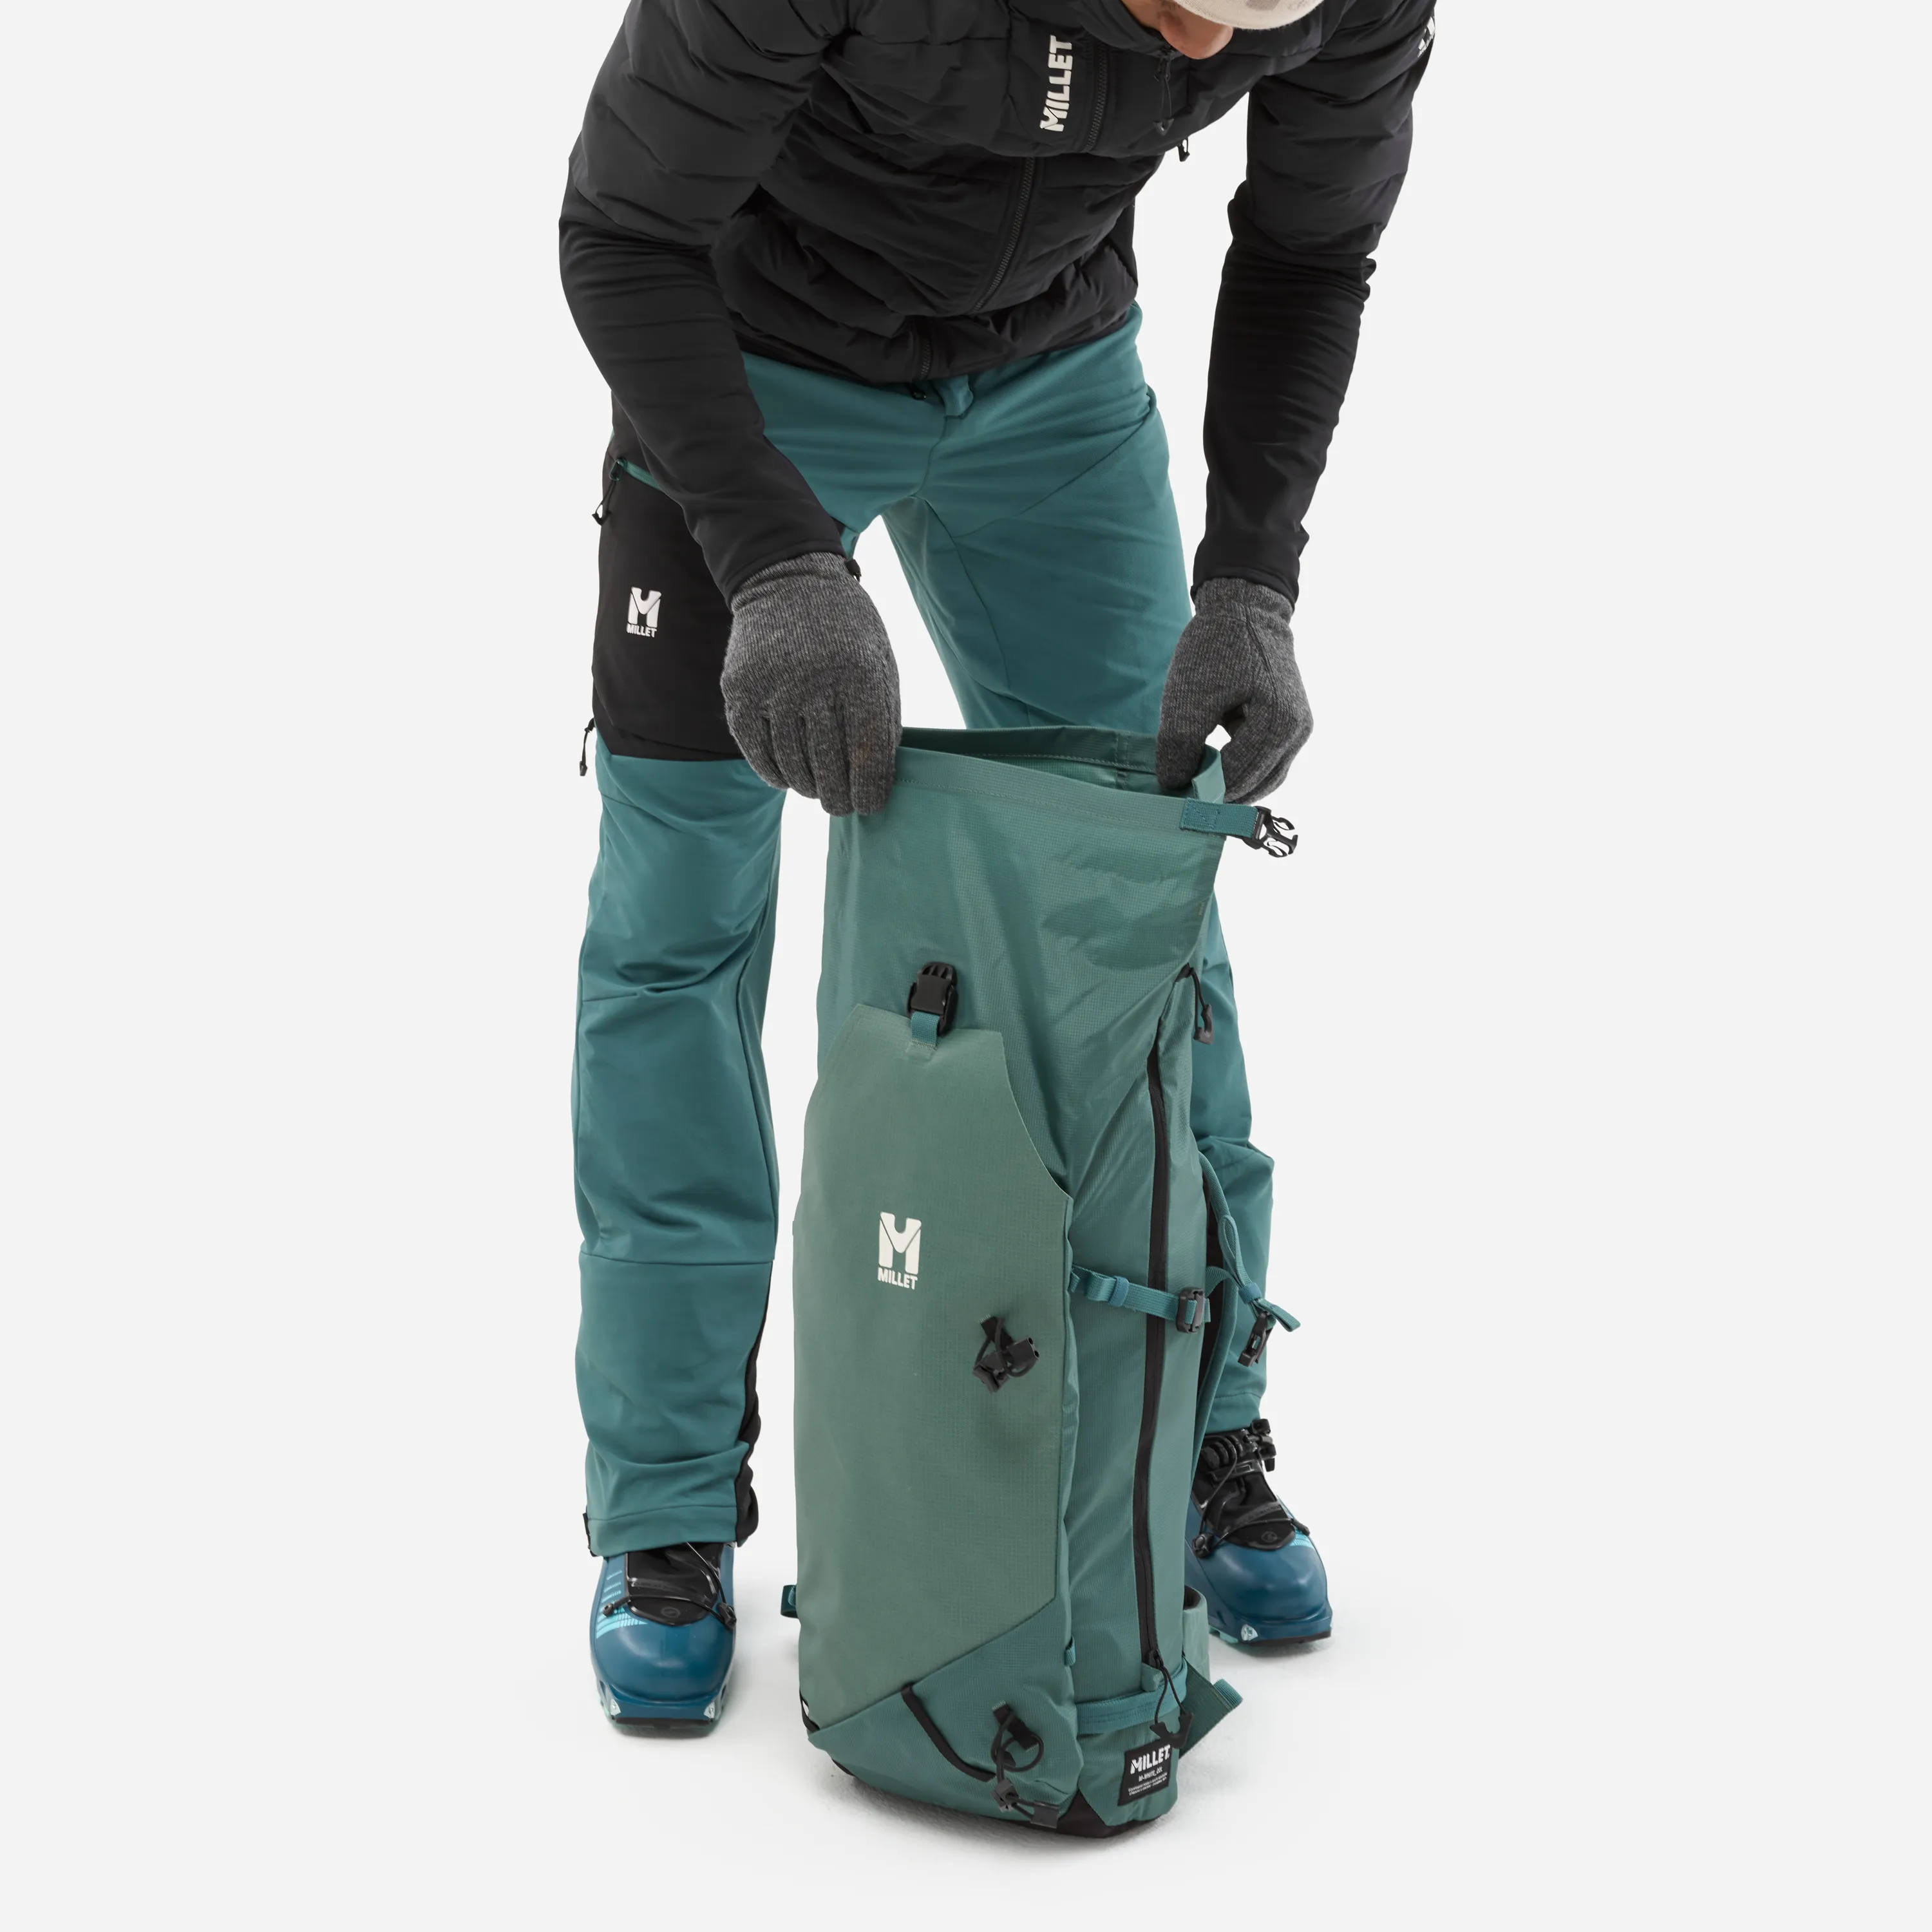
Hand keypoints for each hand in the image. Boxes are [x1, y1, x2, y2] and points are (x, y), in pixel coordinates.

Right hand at [722, 552, 901, 814]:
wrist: (788, 581)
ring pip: (791, 764)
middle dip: (838, 797)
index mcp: (859, 676)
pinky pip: (757, 752)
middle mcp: (813, 683)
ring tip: (817, 790)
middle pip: (827, 767)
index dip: (868, 790)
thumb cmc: (846, 630)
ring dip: (807, 786)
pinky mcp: (740, 691)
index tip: (869, 806)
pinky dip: (774, 773)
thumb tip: (877, 779)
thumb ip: (882, 718)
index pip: (866, 754)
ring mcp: (771, 687)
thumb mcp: (880, 662)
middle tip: (841, 806)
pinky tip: (788, 778)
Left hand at [1155, 577, 1312, 802]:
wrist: (1244, 608)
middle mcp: (1297, 731)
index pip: (1238, 776)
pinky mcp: (1290, 725)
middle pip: (1255, 785)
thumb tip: (1174, 785)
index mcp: (1280, 722)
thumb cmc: (1217, 647)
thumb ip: (1179, 744)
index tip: (1173, 797)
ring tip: (1195, 787)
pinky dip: (1239, 770)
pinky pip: (1265, 762)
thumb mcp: (1188, 695)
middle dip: (1219, 796)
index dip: (1203, 791)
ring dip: (1231, 786)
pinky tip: (1211, 767)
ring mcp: (1298, 729)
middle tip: (1181, 800)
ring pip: (1263, 778)